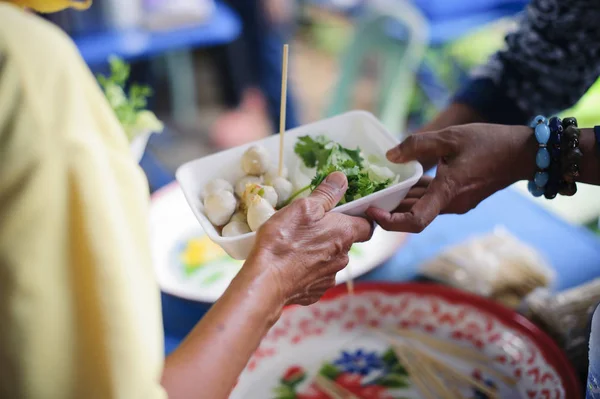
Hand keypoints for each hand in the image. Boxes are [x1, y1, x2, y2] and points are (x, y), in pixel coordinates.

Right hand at [249, 172, 373, 305]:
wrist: (266, 281)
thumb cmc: (284, 240)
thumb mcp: (303, 207)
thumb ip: (326, 193)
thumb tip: (341, 179)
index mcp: (344, 234)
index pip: (367, 225)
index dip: (358, 217)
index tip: (343, 212)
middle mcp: (342, 258)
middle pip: (344, 242)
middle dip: (330, 234)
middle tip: (307, 226)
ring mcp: (329, 278)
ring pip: (329, 260)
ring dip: (317, 252)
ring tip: (294, 246)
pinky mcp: (315, 292)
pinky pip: (315, 276)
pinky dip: (305, 270)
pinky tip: (289, 264)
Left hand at [366, 123, 534, 232]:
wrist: (524, 153)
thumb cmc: (490, 143)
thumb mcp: (450, 137)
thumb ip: (418, 144)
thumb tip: (390, 156)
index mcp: (447, 194)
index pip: (415, 221)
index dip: (390, 223)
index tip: (371, 212)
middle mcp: (451, 204)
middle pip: (412, 216)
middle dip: (387, 211)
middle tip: (362, 201)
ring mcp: (456, 202)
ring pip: (421, 206)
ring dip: (400, 202)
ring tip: (376, 190)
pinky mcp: (459, 196)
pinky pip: (431, 198)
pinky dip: (415, 194)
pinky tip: (401, 182)